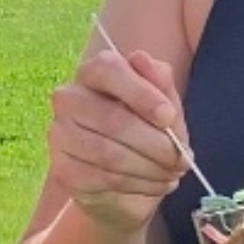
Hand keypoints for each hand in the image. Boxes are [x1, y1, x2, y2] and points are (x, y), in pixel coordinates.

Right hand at [46, 43, 189, 231]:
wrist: (124, 178)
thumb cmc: (145, 130)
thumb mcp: (163, 103)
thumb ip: (159, 80)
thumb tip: (141, 59)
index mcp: (94, 72)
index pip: (109, 71)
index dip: (141, 94)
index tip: (168, 117)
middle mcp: (69, 99)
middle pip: (113, 119)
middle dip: (156, 144)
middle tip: (182, 159)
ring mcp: (61, 135)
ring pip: (110, 154)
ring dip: (151, 168)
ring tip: (173, 174)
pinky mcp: (64, 169)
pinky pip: (104, 179)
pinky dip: (139, 185)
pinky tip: (156, 184)